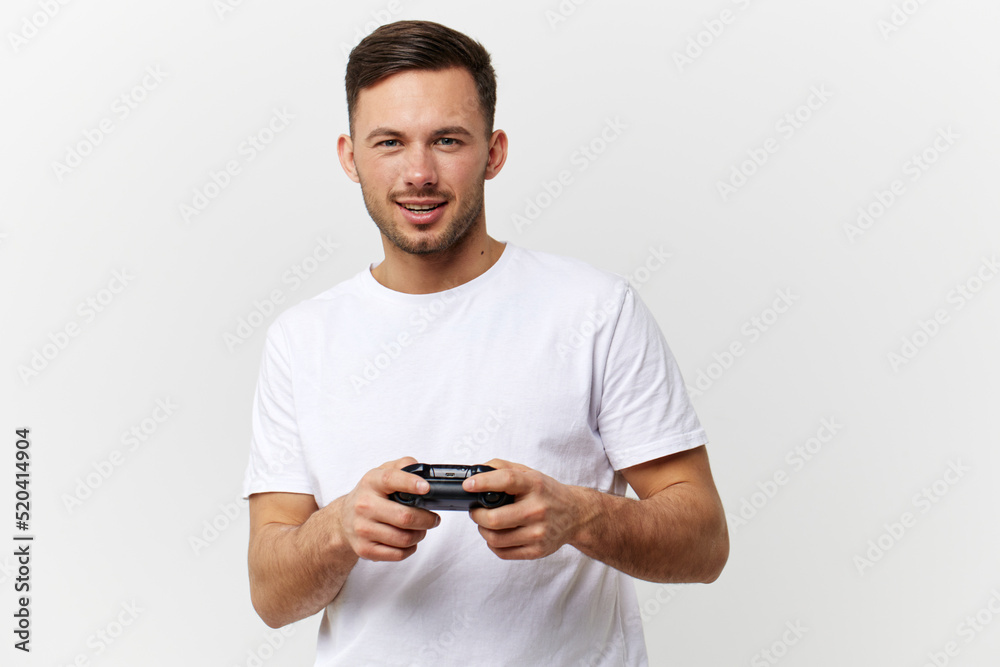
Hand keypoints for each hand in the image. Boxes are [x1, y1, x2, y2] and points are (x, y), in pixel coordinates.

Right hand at [335, 456, 439, 561]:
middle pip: (405, 517)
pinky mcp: (365, 549)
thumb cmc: (370, 495)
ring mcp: (363, 529)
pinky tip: (409, 541)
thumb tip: (422, 471)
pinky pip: (398, 554)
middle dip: (427, 519)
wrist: (344, 519)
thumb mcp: (382, 473)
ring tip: (421, 529)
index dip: (411, 483)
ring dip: (420, 535)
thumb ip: (404, 465)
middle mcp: (364, 505)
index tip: (426, 488)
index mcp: (371, 482)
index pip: (391, 479)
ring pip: (404, 539)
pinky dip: (410, 548)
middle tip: (433, 518)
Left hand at [464, 459, 587, 559]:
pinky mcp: (537, 550)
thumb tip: (477, 471)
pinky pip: (503, 552)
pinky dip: (493, 544)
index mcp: (535, 485)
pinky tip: (498, 535)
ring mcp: (538, 533)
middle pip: (494, 519)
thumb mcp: (530, 474)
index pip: (506, 480)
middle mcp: (537, 510)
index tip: (468, 485)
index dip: (483, 482)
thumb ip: (503, 468)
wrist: (576, 515)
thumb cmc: (549, 493)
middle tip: (475, 510)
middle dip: (477, 514)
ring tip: (486, 523)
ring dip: (483, 530)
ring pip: (495, 539)